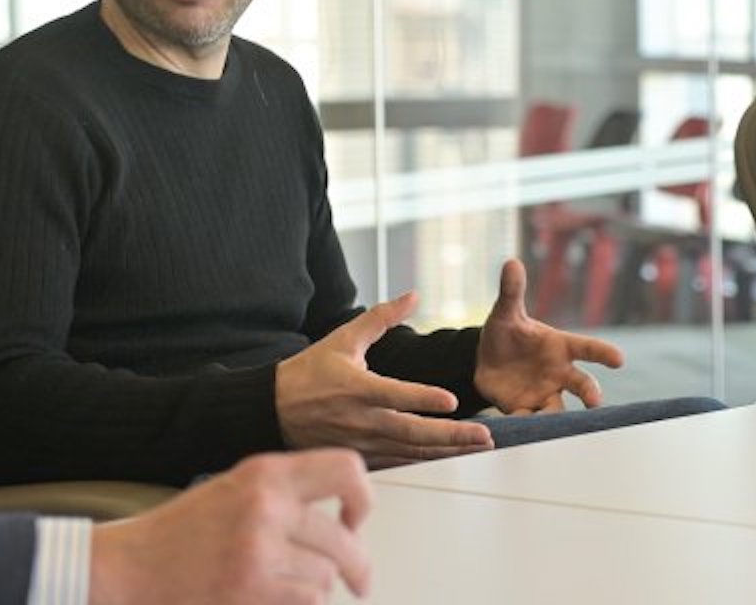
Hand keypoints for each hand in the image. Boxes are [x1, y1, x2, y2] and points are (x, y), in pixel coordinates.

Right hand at [89, 448, 371, 603]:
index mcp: (266, 473)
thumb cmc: (180, 533)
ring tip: (291, 588)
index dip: (363, 497)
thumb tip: (344, 516)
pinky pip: (307, 601)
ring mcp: (258, 550)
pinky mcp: (251, 589)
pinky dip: (301, 604)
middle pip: (344, 540)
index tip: (357, 521)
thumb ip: (286, 494)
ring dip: (318, 590)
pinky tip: (278, 598)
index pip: (345, 468)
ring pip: (325, 577)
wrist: (129, 567)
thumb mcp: (236, 488)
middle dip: (358, 566)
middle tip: (361, 579)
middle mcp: (266, 506)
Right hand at [275, 292, 492, 462]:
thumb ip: (381, 318)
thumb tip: (413, 295)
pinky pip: (399, 460)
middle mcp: (362, 420)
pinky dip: (425, 459)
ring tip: (477, 447)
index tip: (452, 401)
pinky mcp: (361, 456)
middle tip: (484, 436)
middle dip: (451, 436)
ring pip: (410, 451)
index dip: (424, 398)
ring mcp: (362, 443)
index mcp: (357, 389)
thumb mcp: (343, 339)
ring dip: (446, 450)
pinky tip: (448, 456)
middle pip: (412, 432)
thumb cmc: (308, 372)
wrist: (272, 411)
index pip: (395, 395)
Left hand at [475, 258, 624, 413]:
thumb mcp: (505, 312)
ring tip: (551, 423)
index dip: (602, 353)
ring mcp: (545, 393)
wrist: (485, 360)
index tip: (619, 359)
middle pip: (581, 384)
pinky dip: (529, 427)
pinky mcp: (528, 410)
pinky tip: (523, 432)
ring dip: (557, 417)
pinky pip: (531, 421)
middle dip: (590, 392)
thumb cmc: (505, 333)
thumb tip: (511, 262)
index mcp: (559, 346)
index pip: (586, 348)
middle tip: (595, 402)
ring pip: (558, 409)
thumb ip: (511, 291)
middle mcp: (559, 372)